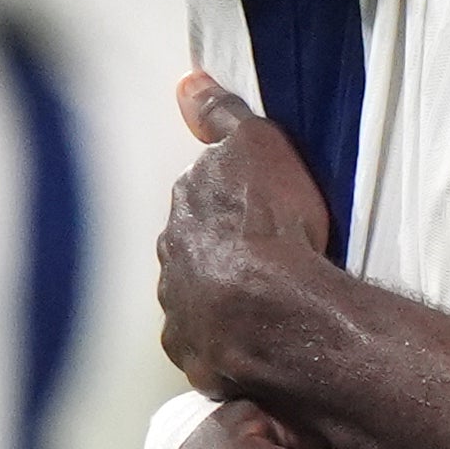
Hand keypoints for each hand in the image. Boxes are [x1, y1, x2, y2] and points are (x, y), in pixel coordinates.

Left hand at [158, 74, 332, 392]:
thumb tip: (186, 83)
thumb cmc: (272, 223)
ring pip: (195, 305)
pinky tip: (254, 345)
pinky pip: (211, 352)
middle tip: (258, 257)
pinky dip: (226, 347)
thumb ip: (220, 116)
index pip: (196, 204)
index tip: (250, 211)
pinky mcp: (201, 365)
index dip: (224, 206)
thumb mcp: (256, 147)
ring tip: (260, 305)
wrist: (278, 309)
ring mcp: (182, 320)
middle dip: (213, 256)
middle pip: (191, 257)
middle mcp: (171, 268)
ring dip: (217, 303)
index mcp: (183, 217)